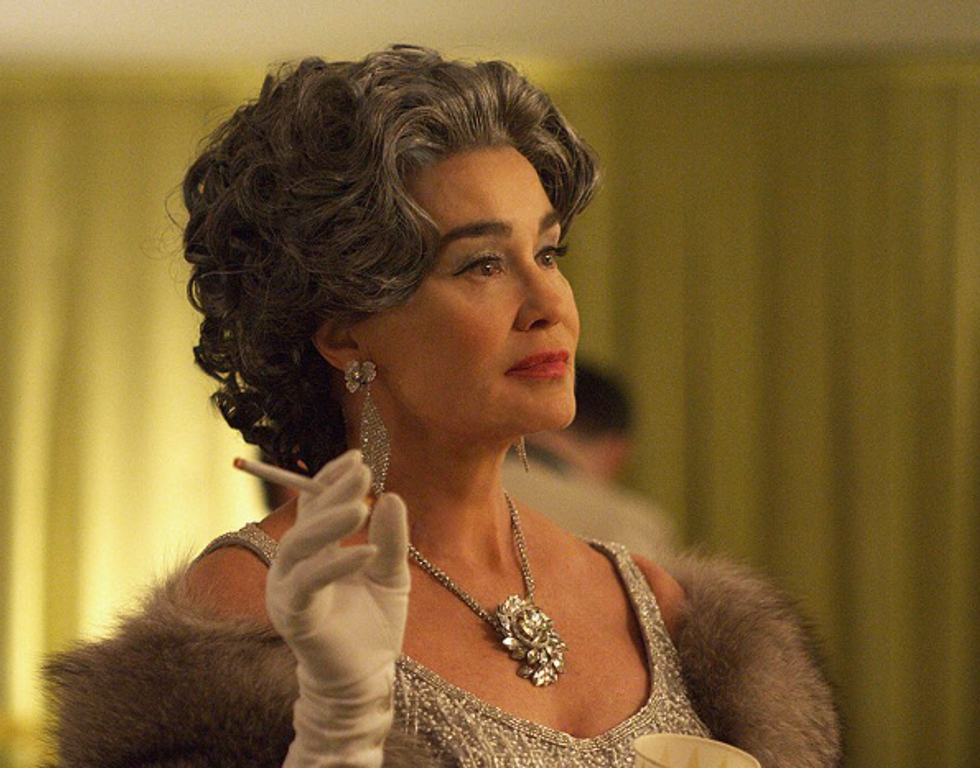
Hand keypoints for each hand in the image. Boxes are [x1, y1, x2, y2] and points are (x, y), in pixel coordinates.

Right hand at [266, 449, 409, 766]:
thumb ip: (391, 538)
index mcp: (314, 552)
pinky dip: (338, 563)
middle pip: (305, 518)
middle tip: (363, 472)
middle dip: (333, 492)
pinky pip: (311, 581)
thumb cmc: (374, 625)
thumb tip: (390, 496)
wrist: (368, 676)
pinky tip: (368, 553)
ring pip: (300, 544)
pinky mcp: (294, 614)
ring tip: (362, 506)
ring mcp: (289, 589)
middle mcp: (294, 565)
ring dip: (330, 521)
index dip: (331, 479)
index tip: (358, 458)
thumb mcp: (391, 573)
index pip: (314, 505)